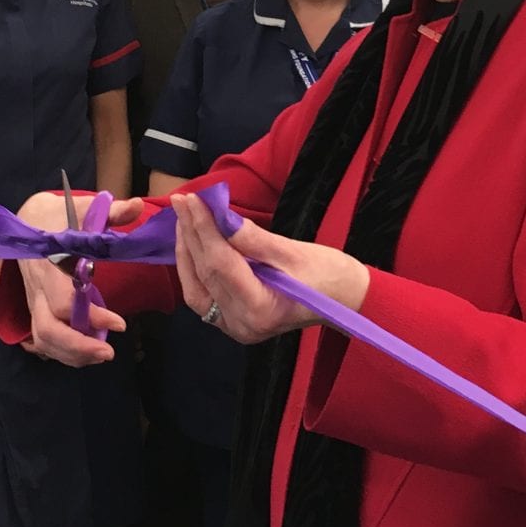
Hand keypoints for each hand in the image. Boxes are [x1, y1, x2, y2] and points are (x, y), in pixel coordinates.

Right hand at [10, 188, 144, 367]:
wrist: (29, 219)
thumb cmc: (61, 215)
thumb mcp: (84, 208)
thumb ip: (112, 212)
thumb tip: (137, 205)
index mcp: (49, 263)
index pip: (64, 301)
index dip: (91, 317)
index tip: (121, 323)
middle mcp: (37, 287)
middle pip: (47, 330)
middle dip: (77, 347)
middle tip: (110, 353)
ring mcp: (34, 301)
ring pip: (43, 340)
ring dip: (72, 354)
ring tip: (103, 355)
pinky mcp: (36, 309)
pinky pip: (44, 340)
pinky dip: (65, 352)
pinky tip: (89, 352)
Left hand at [170, 192, 367, 345]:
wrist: (343, 299)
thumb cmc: (327, 274)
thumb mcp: (294, 251)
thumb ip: (254, 238)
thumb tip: (221, 216)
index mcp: (260, 309)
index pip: (221, 264)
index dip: (204, 229)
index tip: (194, 199)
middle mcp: (242, 324)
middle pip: (205, 274)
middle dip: (191, 234)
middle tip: (182, 200)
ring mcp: (234, 328)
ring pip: (196, 288)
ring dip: (187, 251)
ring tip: (183, 218)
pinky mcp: (232, 323)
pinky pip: (203, 296)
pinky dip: (194, 268)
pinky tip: (191, 243)